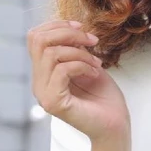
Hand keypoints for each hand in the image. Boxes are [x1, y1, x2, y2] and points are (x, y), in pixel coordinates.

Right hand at [27, 20, 129, 142]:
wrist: (115, 125)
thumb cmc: (104, 97)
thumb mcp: (87, 63)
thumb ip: (74, 47)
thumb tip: (69, 27)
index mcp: (44, 72)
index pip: (35, 37)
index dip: (58, 25)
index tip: (82, 28)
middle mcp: (39, 83)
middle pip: (38, 40)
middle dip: (69, 33)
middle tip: (92, 41)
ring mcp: (43, 94)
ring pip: (51, 53)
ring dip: (80, 53)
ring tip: (96, 64)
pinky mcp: (54, 103)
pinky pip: (62, 70)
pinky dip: (82, 66)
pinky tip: (94, 73)